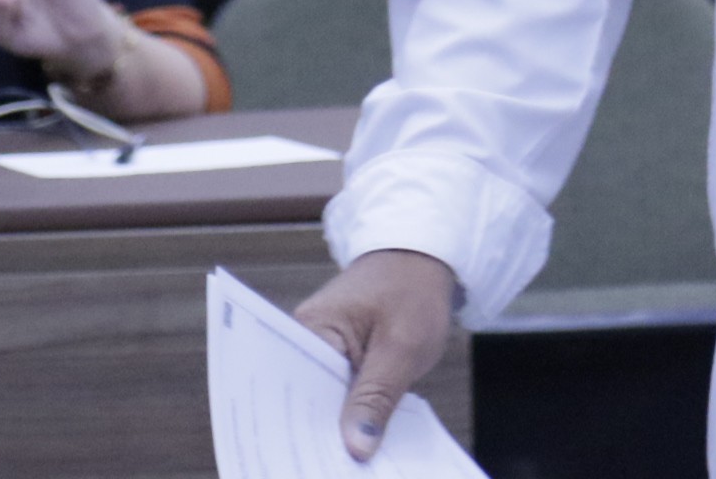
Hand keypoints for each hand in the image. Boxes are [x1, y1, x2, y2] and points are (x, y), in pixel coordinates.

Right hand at [295, 248, 458, 463]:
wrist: (422, 259)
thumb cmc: (414, 291)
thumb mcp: (404, 346)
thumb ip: (377, 396)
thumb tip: (355, 448)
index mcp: (311, 330)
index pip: (293, 390)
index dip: (300, 431)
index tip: (308, 465)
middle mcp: (304, 340)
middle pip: (301, 401)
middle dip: (315, 438)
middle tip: (328, 471)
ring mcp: (318, 350)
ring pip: (318, 402)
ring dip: (332, 431)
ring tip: (344, 467)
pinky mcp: (334, 359)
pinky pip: (334, 394)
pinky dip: (346, 416)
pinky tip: (358, 446)